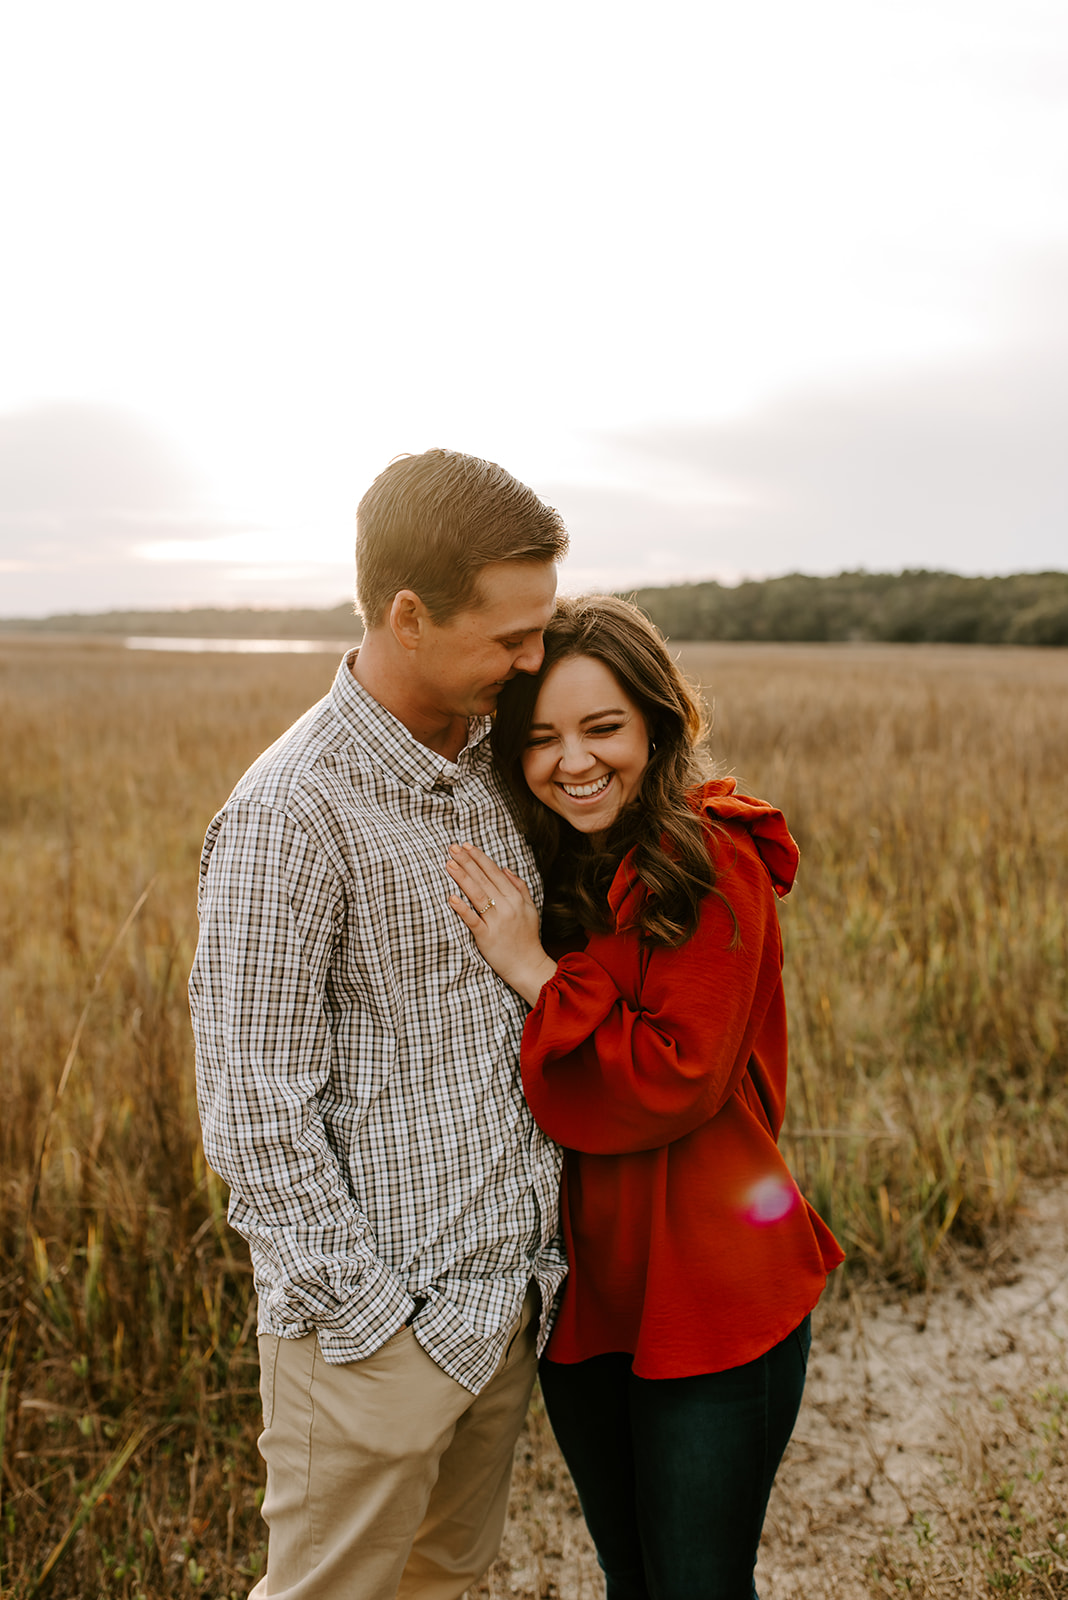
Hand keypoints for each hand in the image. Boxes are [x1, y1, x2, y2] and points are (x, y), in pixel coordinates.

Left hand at [445, 842, 556, 1006]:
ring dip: (462, 878)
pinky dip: (462, 909)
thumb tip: (505, 868)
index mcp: (516, 898)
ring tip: (449, 864)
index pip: (494, 872)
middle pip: (484, 879)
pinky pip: (472, 920)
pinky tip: (451, 898)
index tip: (466, 846)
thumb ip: (519, 887)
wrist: (528, 966)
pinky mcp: (486, 937)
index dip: (479, 858)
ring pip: (477, 895)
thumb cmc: (527, 937)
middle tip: (452, 848)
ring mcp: (497, 922)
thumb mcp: (530, 909)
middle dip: (467, 862)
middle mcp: (507, 907)